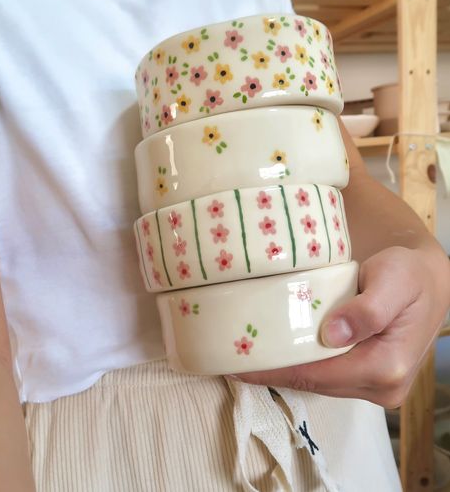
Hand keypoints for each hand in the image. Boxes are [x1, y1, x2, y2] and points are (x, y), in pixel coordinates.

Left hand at [236, 246, 449, 407]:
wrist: (428, 281)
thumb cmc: (410, 275)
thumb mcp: (394, 281)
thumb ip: (368, 310)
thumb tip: (331, 336)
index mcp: (387, 366)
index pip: (318, 375)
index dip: (277, 371)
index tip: (239, 364)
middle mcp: (382, 385)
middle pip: (315, 383)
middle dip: (273, 373)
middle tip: (232, 359)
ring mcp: (375, 384)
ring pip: (319, 382)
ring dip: (284, 371)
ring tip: (246, 357)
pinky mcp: (368, 376)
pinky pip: (326, 375)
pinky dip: (300, 365)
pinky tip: (277, 354)